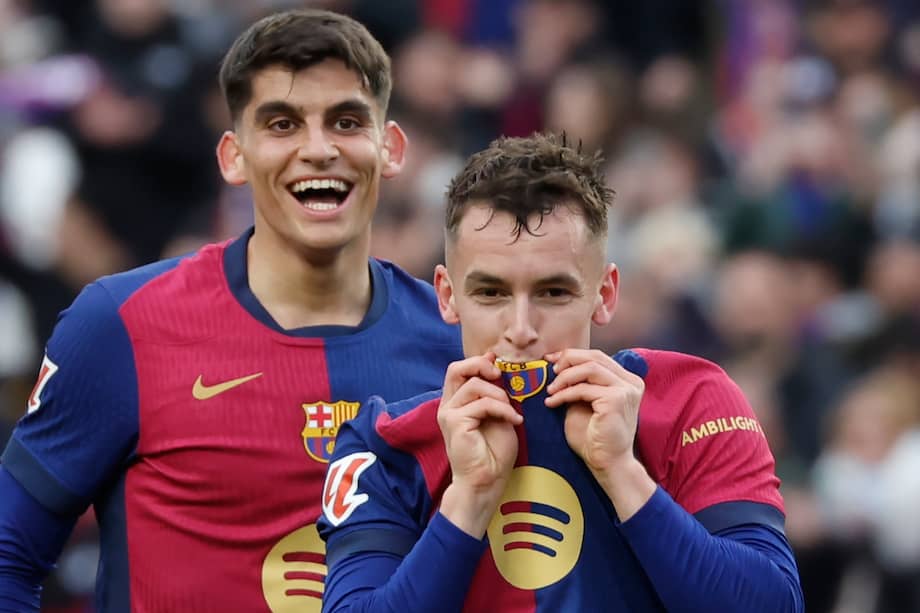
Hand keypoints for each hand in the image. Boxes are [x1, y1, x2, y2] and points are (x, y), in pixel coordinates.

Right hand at [438, 353, 522, 536]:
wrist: (486, 481)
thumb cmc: (493, 453)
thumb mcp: (498, 415)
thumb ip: (495, 394)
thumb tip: (496, 367)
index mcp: (456, 403)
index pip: (460, 370)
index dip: (479, 362)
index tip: (498, 365)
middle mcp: (448, 405)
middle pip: (456, 369)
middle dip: (480, 366)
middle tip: (500, 375)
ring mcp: (449, 413)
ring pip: (475, 385)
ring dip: (500, 396)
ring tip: (511, 413)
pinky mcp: (455, 422)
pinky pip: (483, 403)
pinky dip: (503, 409)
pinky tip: (514, 421)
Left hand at [545, 349, 654, 519]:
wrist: (607, 464)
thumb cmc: (594, 438)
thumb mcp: (583, 403)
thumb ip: (578, 385)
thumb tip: (558, 366)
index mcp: (626, 381)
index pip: (598, 357)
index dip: (572, 355)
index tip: (550, 360)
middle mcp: (630, 382)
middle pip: (595, 357)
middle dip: (568, 360)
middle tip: (549, 371)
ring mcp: (625, 390)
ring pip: (589, 368)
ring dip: (565, 377)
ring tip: (550, 390)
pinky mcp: (615, 400)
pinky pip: (583, 389)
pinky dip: (564, 394)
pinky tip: (552, 402)